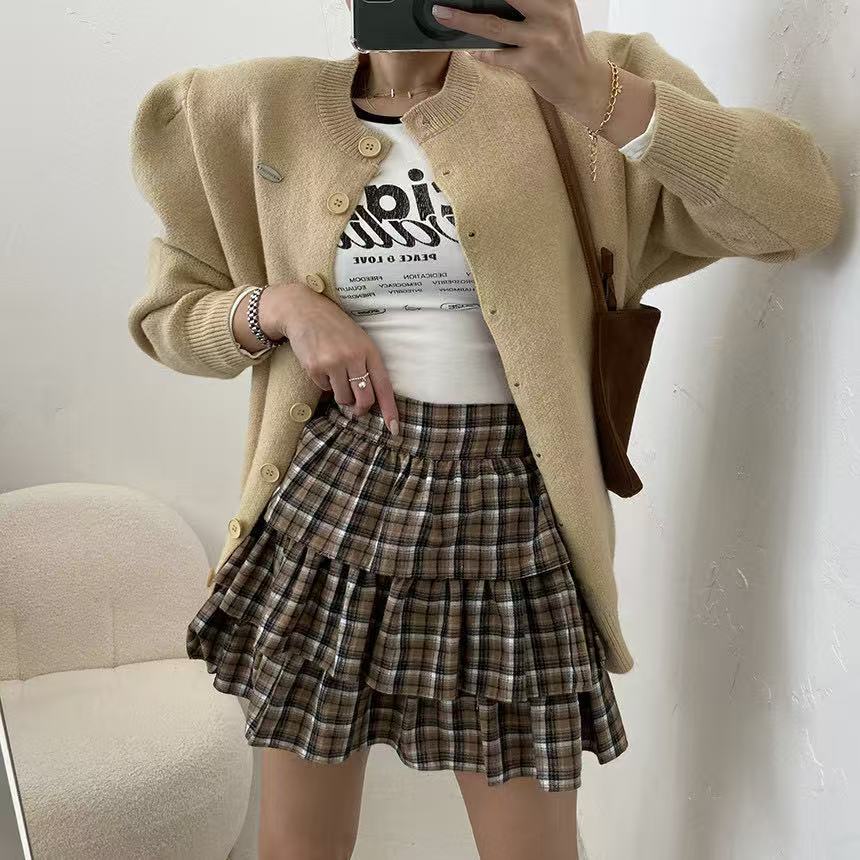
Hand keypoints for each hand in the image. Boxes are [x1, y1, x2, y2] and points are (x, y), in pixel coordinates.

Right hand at [260, 284, 400, 434]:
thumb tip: (369, 398)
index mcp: (369, 351)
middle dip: (361, 409)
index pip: (384, 386)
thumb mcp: (359, 340)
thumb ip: (366, 364)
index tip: (394, 429)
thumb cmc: (335, 327)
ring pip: (343, 398)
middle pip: (364, 399)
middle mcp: (353, 357)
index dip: (390, 410)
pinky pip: (324, 389)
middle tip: (356, 410)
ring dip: (341, 395)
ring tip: (336, 376)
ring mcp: (333, 363)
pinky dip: (324, 383)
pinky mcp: (315, 368)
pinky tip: (321, 365)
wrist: (304, 310)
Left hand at [430, 0, 608, 126]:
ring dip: (463, 19)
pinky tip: (469, 48)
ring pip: (493, 26)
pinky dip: (480, 52)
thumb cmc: (565, 48)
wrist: (583, 84)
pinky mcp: (531, 65)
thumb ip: (533, 4)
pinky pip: (496, 56)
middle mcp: (551, 14)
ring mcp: (540, 40)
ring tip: (442, 13)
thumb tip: (492, 1)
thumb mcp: (557, 15)